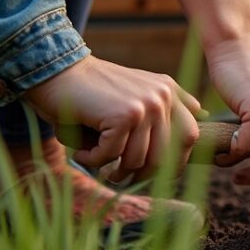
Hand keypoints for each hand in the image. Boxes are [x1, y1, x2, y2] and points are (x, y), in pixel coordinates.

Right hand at [23, 55, 201, 179]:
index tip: (153, 174)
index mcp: (169, 92)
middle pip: (164, 156)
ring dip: (111, 168)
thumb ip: (163, 112)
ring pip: (136, 159)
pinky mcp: (124, 115)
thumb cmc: (91, 92)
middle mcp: (162, 97)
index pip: (190, 136)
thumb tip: (193, 131)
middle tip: (118, 177)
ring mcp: (146, 106)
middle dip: (140, 174)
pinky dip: (92, 160)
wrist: (56, 71)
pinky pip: (112, 155)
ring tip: (94, 160)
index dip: (176, 162)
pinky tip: (81, 151)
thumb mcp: (133, 97)